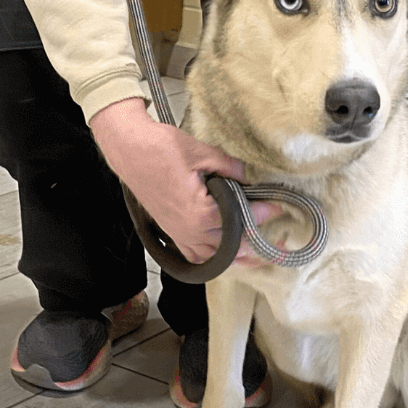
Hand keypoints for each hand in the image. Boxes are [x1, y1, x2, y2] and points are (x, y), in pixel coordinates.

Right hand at [91, 98, 276, 263]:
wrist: (130, 149)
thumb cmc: (160, 149)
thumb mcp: (203, 153)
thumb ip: (230, 168)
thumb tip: (249, 176)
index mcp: (200, 213)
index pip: (241, 220)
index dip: (262, 213)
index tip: (278, 206)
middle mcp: (189, 230)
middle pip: (230, 246)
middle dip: (255, 243)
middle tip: (275, 240)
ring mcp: (177, 233)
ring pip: (212, 257)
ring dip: (235, 257)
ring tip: (256, 255)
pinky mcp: (170, 230)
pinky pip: (193, 254)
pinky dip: (210, 258)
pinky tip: (222, 254)